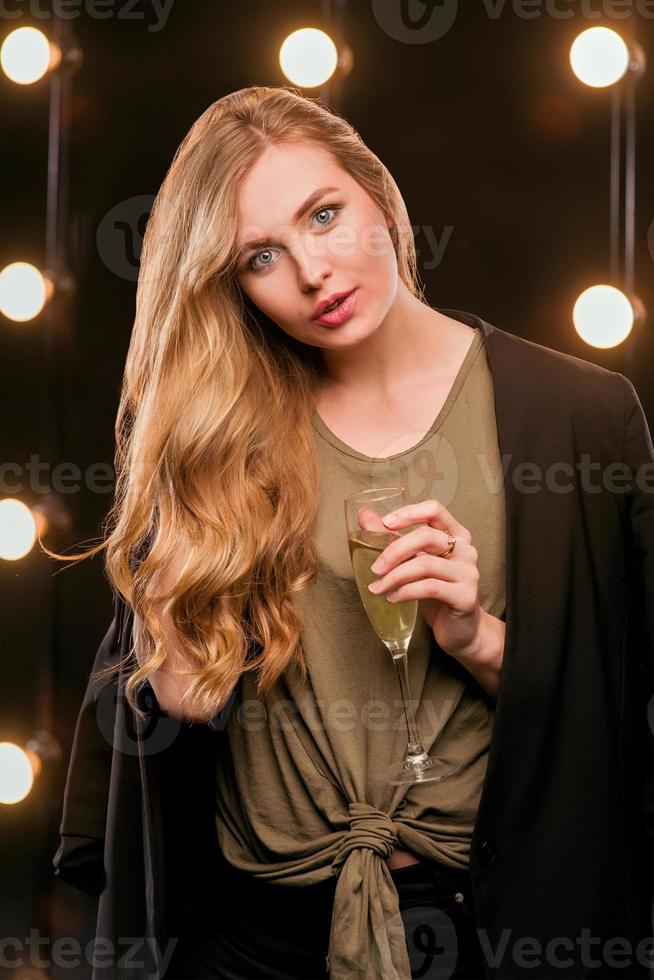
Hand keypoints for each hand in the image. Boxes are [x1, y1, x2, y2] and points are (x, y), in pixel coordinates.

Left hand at [359, 498, 483, 660]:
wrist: (460, 629)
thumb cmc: (437, 591)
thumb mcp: (414, 562)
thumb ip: (392, 537)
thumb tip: (364, 515)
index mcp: (456, 534)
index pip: (435, 509)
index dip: (410, 513)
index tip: (386, 523)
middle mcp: (466, 549)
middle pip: (426, 536)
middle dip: (395, 550)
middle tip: (375, 568)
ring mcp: (468, 572)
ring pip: (425, 564)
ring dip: (395, 576)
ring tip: (378, 588)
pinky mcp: (466, 596)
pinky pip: (430, 588)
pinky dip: (406, 592)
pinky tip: (393, 598)